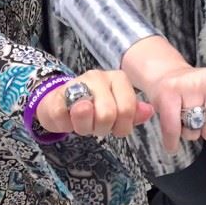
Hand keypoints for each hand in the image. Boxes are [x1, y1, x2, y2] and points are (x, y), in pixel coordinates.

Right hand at [36, 70, 153, 137]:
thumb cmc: (94, 107)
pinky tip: (67, 120)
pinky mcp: (57, 94)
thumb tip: (149, 111)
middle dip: (101, 128)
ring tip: (82, 121)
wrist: (60, 102)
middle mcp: (99, 76)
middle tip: (95, 124)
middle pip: (107, 114)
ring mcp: (77, 82)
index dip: (120, 127)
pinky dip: (66, 127)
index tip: (113, 126)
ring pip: (85, 113)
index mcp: (119, 79)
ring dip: (84, 127)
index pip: (127, 109)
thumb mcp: (117, 109)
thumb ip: (134, 112)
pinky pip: (64, 119)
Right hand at [143, 65, 205, 153]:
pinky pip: (173, 129)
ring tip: (185, 117)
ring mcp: (193, 82)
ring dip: (189, 132)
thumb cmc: (199, 95)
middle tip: (199, 119)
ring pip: (195, 131)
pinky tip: (173, 141)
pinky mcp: (169, 90)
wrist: (169, 76)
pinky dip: (171, 141)